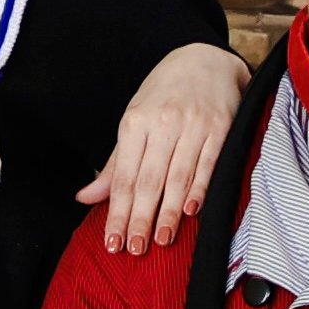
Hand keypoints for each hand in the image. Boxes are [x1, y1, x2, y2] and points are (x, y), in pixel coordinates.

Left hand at [83, 41, 247, 250]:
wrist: (205, 60)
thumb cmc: (164, 95)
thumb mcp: (134, 121)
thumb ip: (115, 165)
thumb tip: (86, 198)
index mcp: (135, 122)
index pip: (124, 177)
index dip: (118, 212)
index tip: (113, 241)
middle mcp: (163, 123)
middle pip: (149, 180)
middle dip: (140, 217)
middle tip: (135, 248)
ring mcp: (194, 125)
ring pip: (178, 176)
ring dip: (169, 212)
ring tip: (160, 239)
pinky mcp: (222, 127)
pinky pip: (209, 163)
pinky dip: (200, 188)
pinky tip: (191, 211)